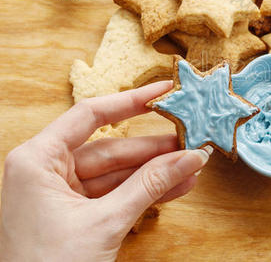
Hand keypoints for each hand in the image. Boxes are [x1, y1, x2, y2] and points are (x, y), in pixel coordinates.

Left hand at [0, 81, 211, 261]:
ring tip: (191, 167)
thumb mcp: (105, 222)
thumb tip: (190, 157)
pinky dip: (144, 193)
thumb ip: (150, 185)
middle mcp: (46, 171)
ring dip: (155, 173)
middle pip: (110, 147)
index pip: (90, 115)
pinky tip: (176, 188)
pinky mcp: (75, 215)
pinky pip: (116, 195)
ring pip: (117, 173)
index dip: (131, 101)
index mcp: (36, 160)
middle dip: (154, 150)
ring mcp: (61, 194)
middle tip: (190, 141)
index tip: (163, 91)